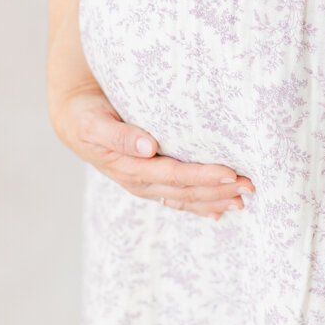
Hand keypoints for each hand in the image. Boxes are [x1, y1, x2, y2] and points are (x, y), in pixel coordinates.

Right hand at [50, 83, 254, 219]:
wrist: (75, 118)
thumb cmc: (86, 116)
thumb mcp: (94, 122)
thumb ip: (119, 135)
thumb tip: (148, 146)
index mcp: (129, 168)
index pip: (174, 175)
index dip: (203, 176)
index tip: (230, 173)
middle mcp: (140, 180)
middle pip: (186, 190)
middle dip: (218, 190)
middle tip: (249, 186)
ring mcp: (146, 183)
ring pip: (185, 197)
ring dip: (215, 199)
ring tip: (243, 199)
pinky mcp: (150, 179)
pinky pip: (178, 196)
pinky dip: (200, 204)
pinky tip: (220, 209)